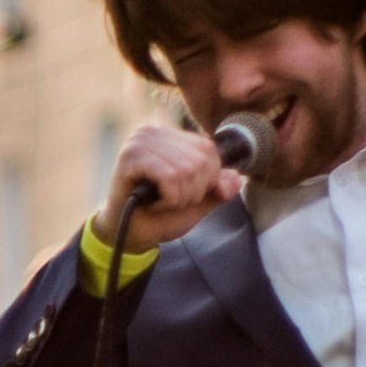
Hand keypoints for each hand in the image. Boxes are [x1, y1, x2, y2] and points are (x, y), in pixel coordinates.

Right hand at [96, 121, 242, 253]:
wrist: (128, 235)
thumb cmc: (158, 215)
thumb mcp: (197, 202)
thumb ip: (219, 189)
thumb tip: (237, 177)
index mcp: (170, 135)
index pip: (209, 150)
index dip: (207, 181)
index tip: (183, 194)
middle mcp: (154, 131)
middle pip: (201, 161)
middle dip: (193, 192)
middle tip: (170, 201)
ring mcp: (140, 141)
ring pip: (187, 171)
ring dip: (179, 198)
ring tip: (161, 202)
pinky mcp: (130, 156)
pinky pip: (170, 178)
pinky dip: (168, 199)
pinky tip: (152, 203)